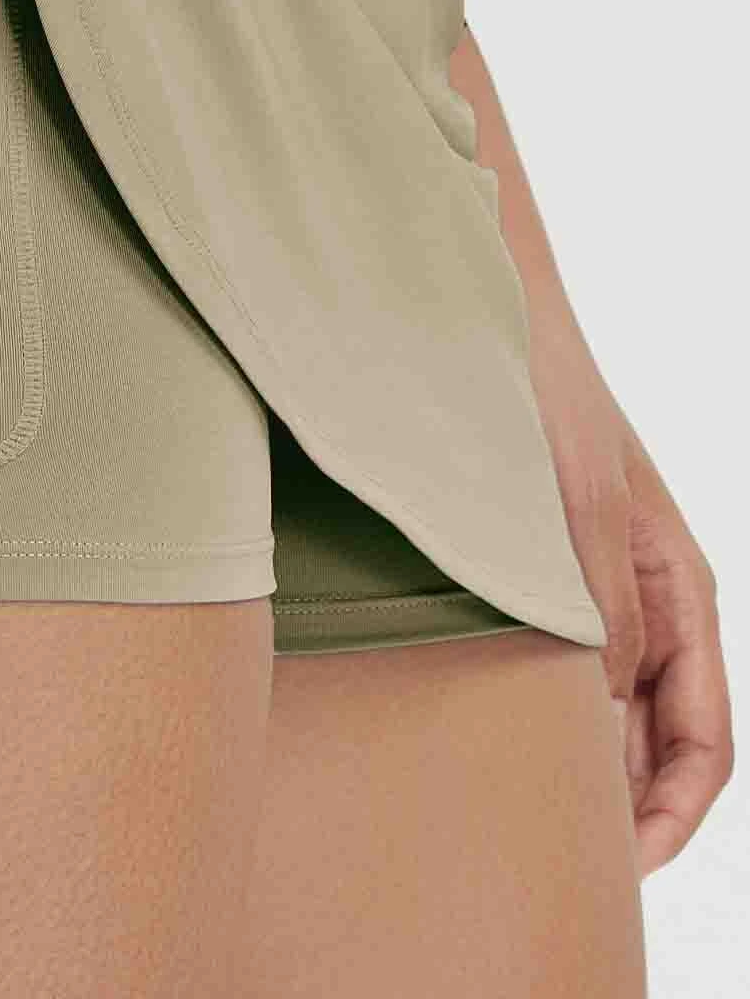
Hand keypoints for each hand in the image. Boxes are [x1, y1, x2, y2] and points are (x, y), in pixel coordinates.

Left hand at [527, 317, 733, 874]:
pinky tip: (485, 741)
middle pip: (652, 738)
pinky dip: (532, 715)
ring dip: (572, 768)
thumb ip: (598, 607)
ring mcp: (589, 587)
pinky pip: (550, 668)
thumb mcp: (579, 506)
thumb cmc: (545, 397)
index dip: (674, 814)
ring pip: (600, 711)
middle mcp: (641, 600)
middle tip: (557, 870)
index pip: (706, 738)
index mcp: (680, 590)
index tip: (624, 869)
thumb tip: (599, 713)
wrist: (482, 318)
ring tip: (518, 824)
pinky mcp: (535, 573)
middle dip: (620, 809)